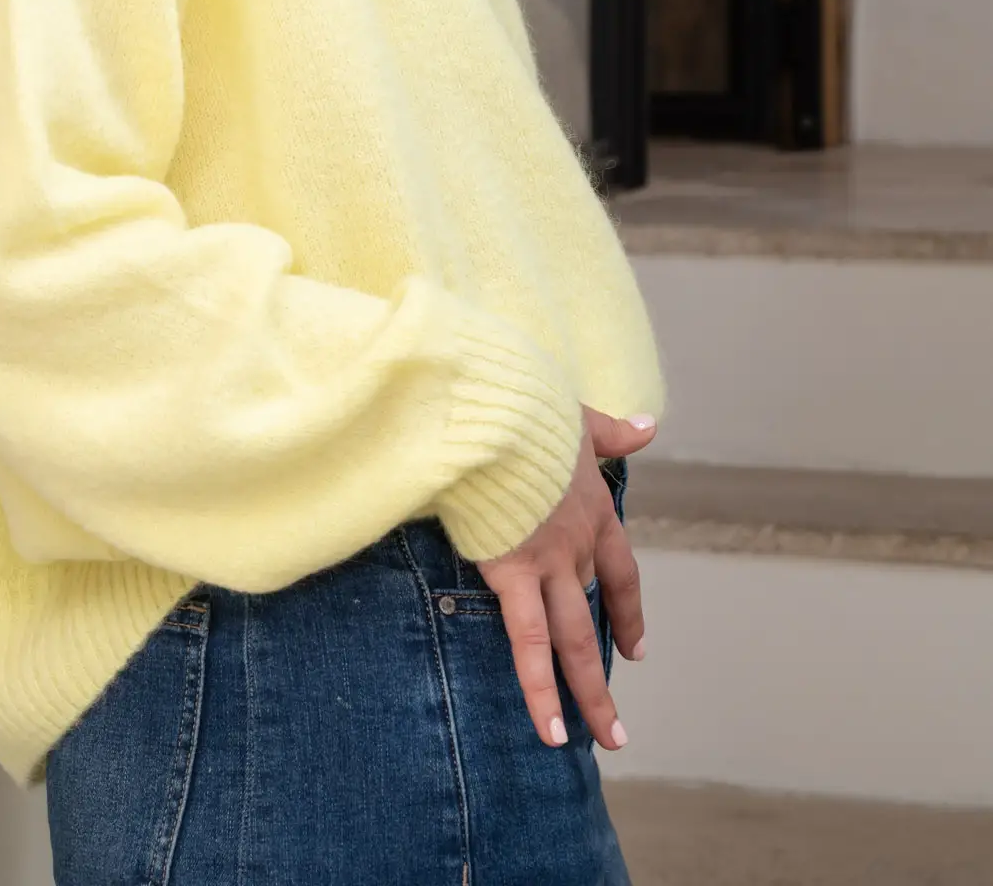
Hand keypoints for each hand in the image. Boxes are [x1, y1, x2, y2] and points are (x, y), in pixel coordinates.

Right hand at [474, 406, 655, 752]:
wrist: (502, 414)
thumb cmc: (533, 410)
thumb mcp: (583, 418)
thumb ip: (615, 432)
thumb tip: (649, 426)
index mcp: (595, 511)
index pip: (622, 573)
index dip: (627, 613)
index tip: (635, 648)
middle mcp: (579, 546)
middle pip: (596, 617)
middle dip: (604, 672)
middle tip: (618, 724)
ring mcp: (549, 564)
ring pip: (572, 641)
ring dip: (588, 695)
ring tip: (603, 740)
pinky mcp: (512, 573)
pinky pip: (528, 642)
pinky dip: (539, 688)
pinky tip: (551, 729)